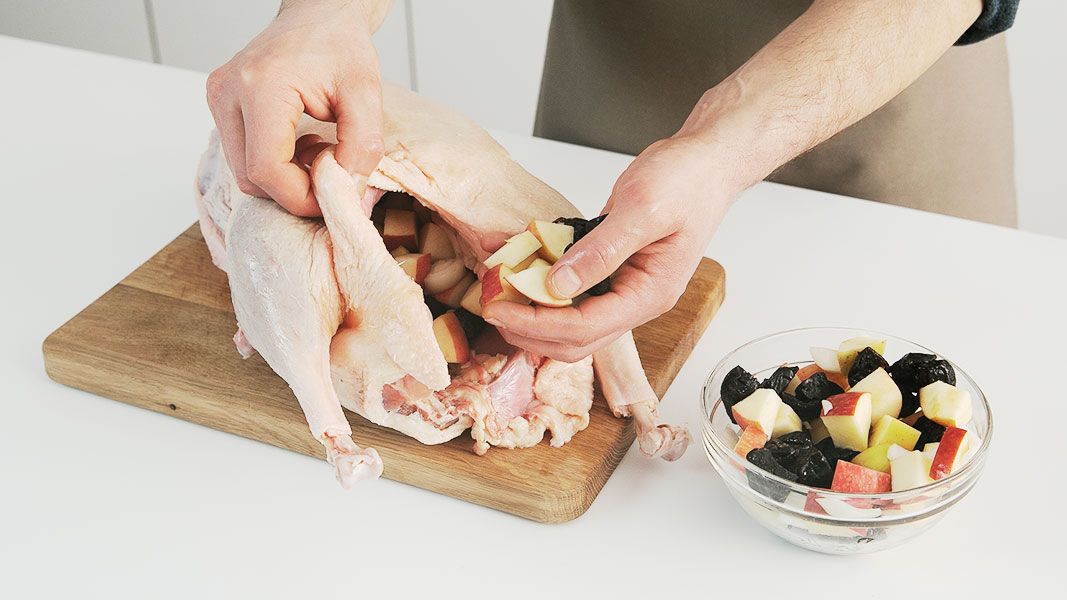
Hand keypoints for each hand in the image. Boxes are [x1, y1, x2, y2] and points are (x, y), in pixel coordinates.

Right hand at [205, 0, 386, 215]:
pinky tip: (301, 142)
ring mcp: (219, 100)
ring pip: (245, 172)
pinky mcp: (222, 106)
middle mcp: (227, 93)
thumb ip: (362, 145)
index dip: (301, 196)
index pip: (266, 169)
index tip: (336, 195)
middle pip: (251, 178)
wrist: (318, 14)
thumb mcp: (365, 93)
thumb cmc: (339, 45)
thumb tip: (350, 191)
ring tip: (318, 149)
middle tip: (333, 170)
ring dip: (286, 177)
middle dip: (295, 189)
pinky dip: (276, 163)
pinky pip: (244, 156)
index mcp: (260, 86)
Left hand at [482, 135, 739, 361]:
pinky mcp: (609, 268)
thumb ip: (601, 250)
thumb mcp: (643, 209)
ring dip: (530, 310)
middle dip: (529, 329)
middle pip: (574, 339)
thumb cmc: (688, 180)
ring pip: (568, 319)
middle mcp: (635, 299)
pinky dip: (538, 278)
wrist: (706, 161)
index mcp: (649, 294)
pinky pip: (569, 287)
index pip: (585, 328)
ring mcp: (622, 286)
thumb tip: (558, 286)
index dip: (538, 323)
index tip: (500, 306)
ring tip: (496, 286)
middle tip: (490, 304)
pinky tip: (513, 259)